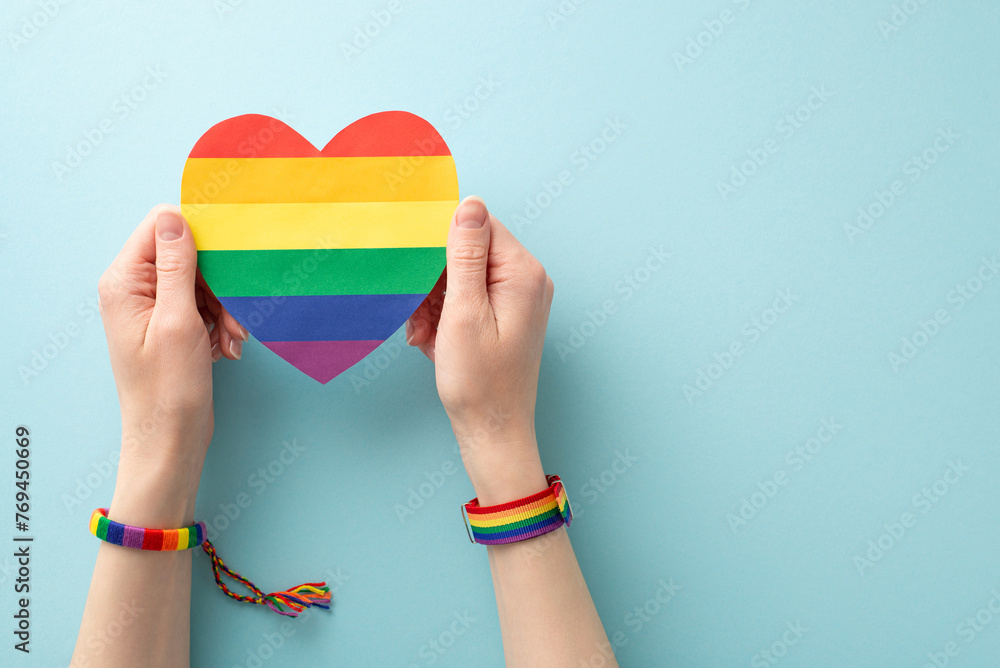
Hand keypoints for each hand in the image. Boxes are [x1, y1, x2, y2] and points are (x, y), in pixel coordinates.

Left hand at [98, 205, 245, 523]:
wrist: (169, 440)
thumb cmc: (169, 390)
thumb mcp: (178, 322)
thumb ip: (175, 266)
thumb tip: (176, 217)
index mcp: (125, 282)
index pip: (162, 226)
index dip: (200, 239)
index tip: (230, 263)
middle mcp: (133, 289)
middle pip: (186, 255)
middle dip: (218, 283)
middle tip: (235, 317)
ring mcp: (151, 307)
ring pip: (200, 281)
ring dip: (224, 307)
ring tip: (232, 339)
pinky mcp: (170, 324)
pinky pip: (202, 305)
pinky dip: (220, 322)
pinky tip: (226, 346)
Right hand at [406, 197, 553, 502]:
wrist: (493, 433)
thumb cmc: (479, 383)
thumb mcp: (464, 313)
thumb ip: (465, 255)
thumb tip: (470, 204)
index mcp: (523, 273)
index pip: (479, 226)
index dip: (441, 244)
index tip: (416, 267)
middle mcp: (527, 280)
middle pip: (469, 252)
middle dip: (435, 280)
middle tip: (418, 315)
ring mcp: (518, 299)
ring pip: (462, 277)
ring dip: (434, 302)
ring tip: (423, 335)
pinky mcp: (504, 316)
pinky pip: (467, 299)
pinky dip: (443, 317)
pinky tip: (430, 342)